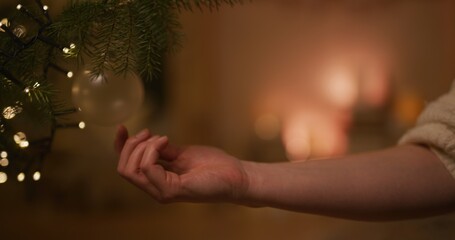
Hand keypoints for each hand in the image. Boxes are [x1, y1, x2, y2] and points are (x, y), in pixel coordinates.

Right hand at [115, 126, 249, 202]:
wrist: (235, 175)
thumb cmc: (213, 165)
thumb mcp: (182, 153)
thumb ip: (163, 150)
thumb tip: (147, 140)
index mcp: (157, 180)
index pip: (127, 167)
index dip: (120, 146)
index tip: (122, 127)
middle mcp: (155, 188)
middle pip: (123, 168)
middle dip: (132, 145)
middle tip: (151, 133)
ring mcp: (162, 192)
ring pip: (132, 169)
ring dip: (143, 147)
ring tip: (163, 139)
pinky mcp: (172, 191)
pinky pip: (148, 168)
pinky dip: (153, 150)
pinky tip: (166, 142)